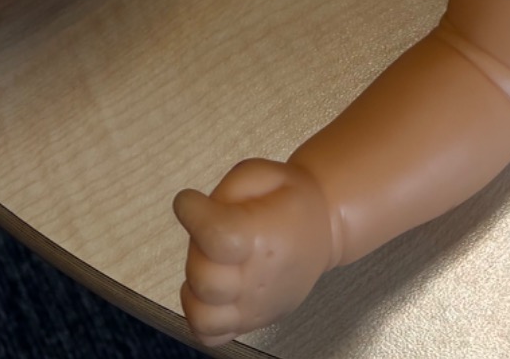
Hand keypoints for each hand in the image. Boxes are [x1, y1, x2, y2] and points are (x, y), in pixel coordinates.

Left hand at [175, 159, 334, 347]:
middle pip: (205, 279)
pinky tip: (210, 291)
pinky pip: (211, 335)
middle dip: (195, 248)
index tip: (188, 201)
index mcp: (263, 237)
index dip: (192, 215)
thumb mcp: (264, 173)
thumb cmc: (290, 199)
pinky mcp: (250, 323)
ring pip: (203, 316)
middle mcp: (258, 281)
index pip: (216, 237)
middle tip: (209, 230)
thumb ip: (228, 191)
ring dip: (195, 287)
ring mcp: (254, 309)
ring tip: (210, 263)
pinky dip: (200, 316)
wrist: (322, 230)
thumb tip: (200, 216)